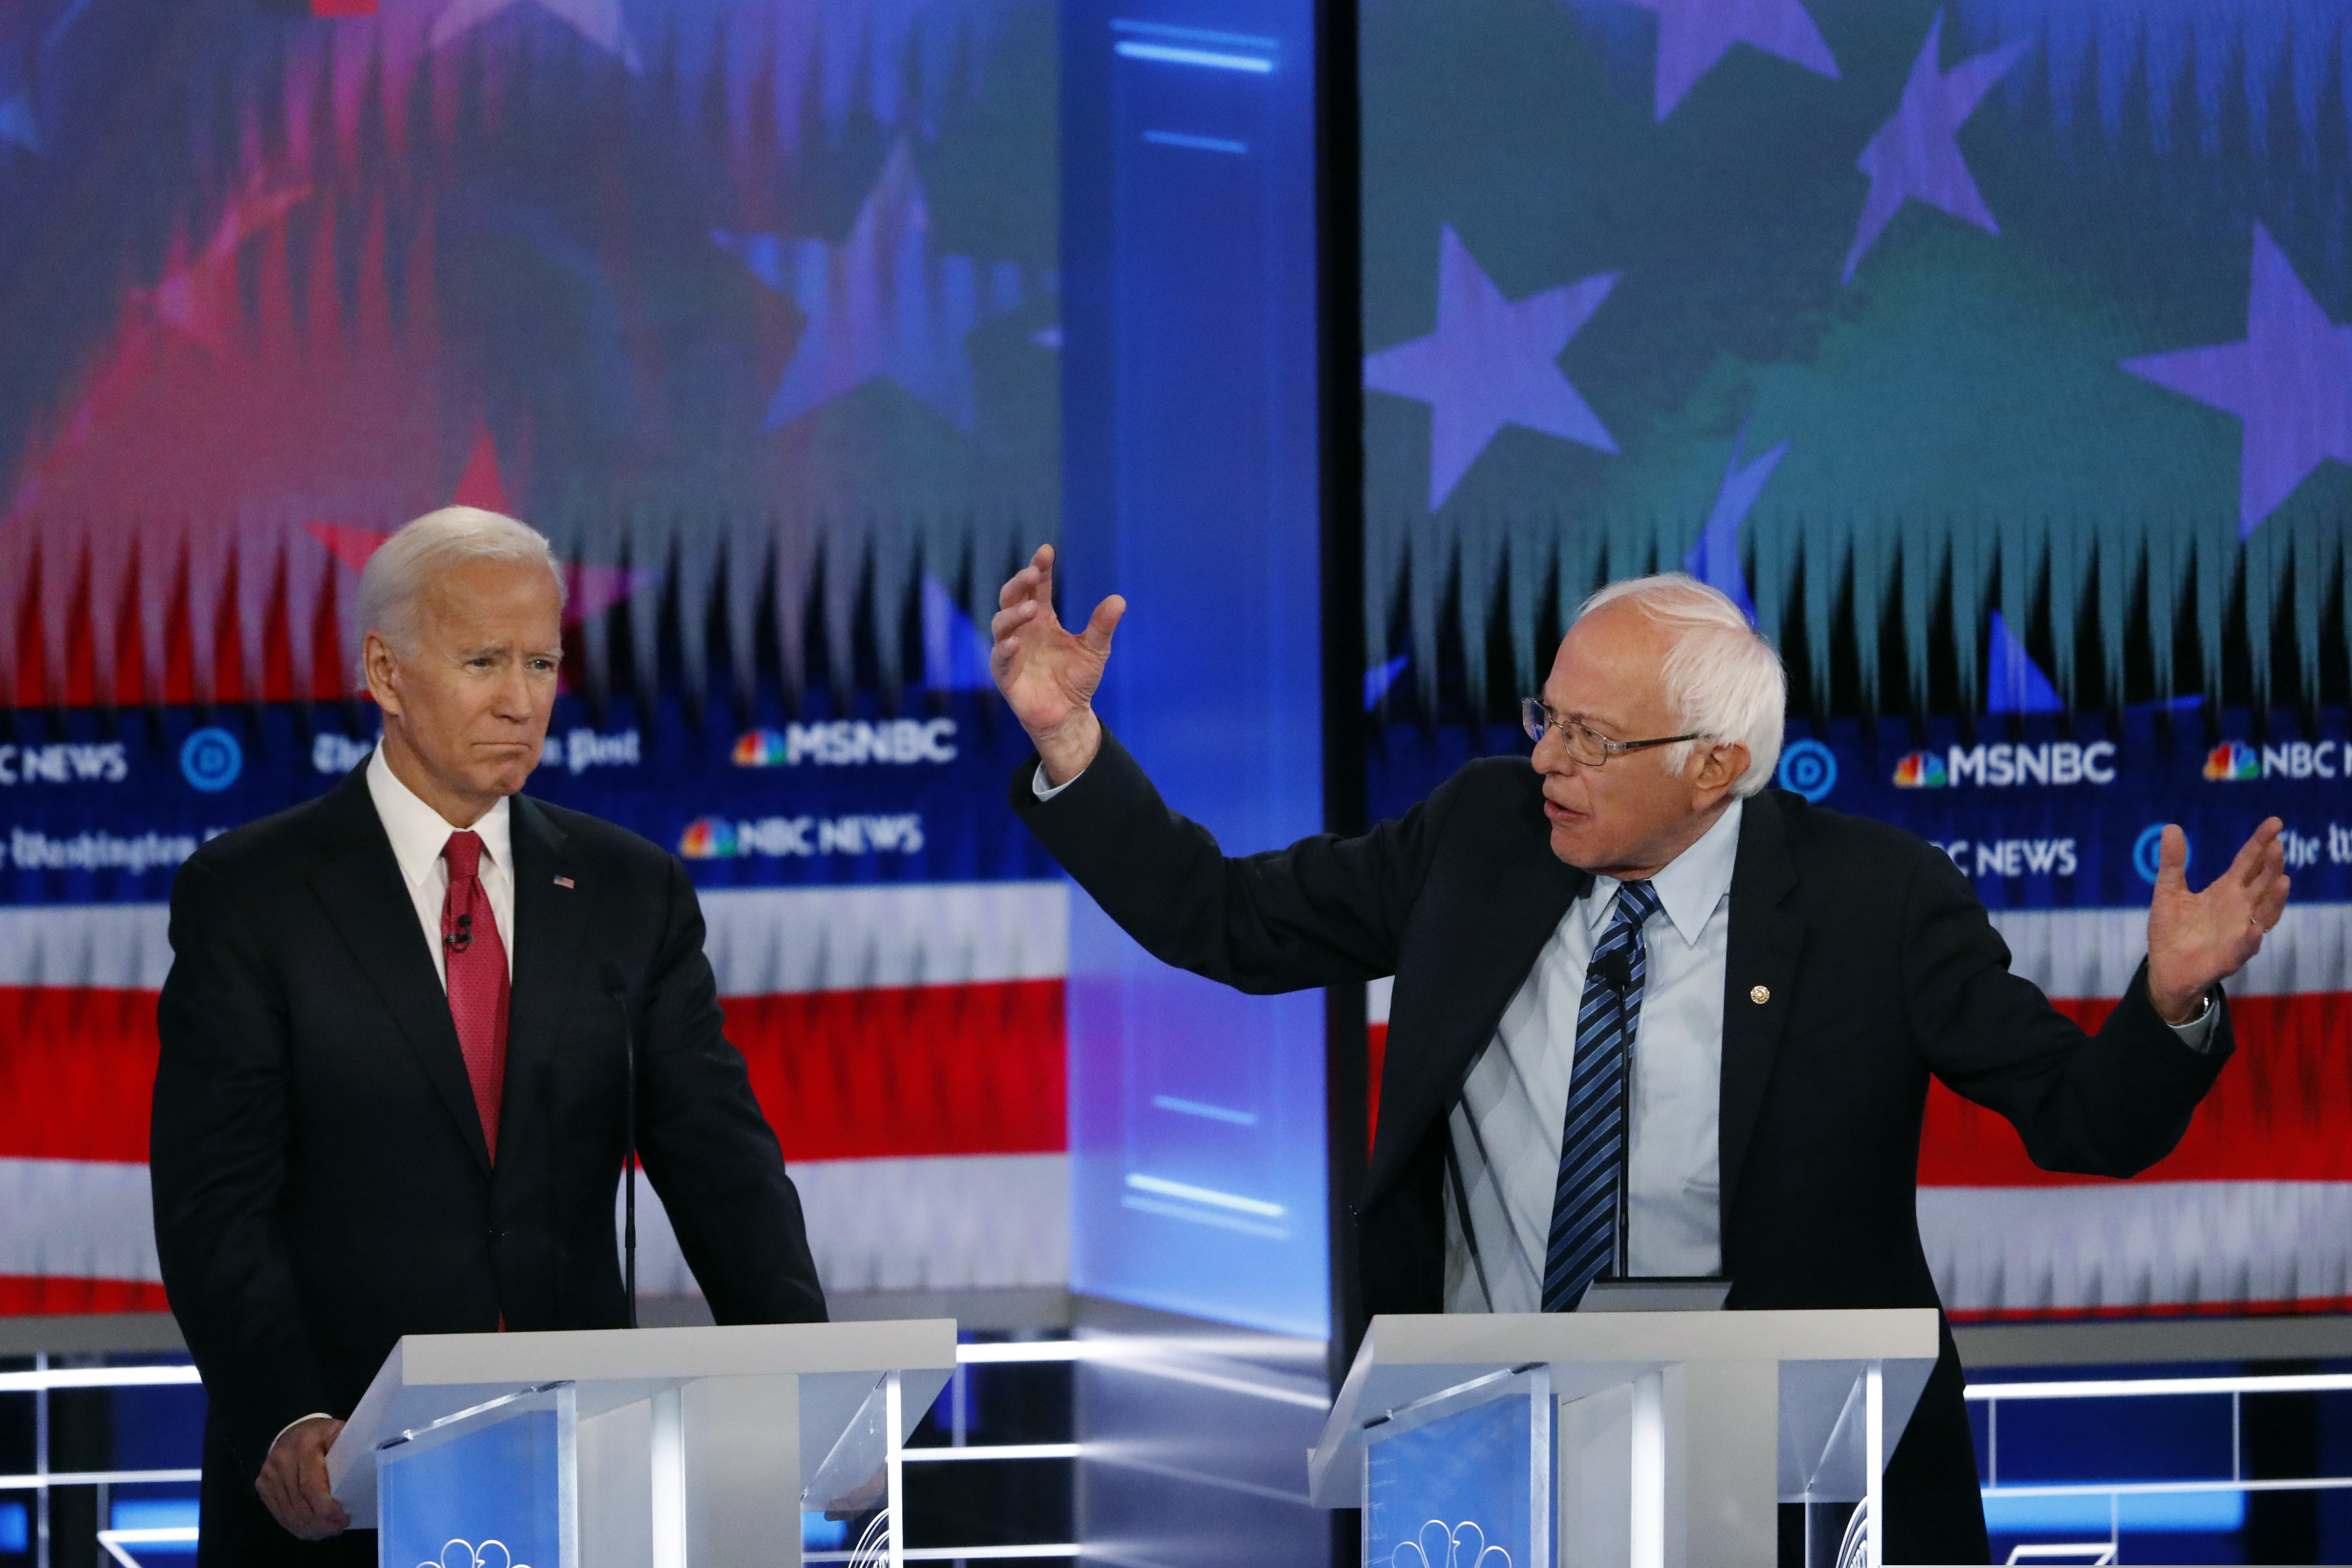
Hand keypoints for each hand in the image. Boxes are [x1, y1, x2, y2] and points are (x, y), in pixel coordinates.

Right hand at [255, 1415, 348, 1539]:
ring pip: (289, 1513)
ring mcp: (269, 1475)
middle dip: (321, 1522)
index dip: (326, 1507)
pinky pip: (279, 1514)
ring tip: (329, 1529)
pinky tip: (313, 1529)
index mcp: (304, 1446)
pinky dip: (297, 1526)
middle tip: (340, 1526)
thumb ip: (351, 1448)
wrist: (293, 1431)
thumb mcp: (339, 1433)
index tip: (342, 1516)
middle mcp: (281, 1461)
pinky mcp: (263, 1486)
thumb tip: (370, 1466)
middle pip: (299, 1504)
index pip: (311, 1486)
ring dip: (310, 1527)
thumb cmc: (322, 1434)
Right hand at [991, 543, 1124, 784]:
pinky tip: (1015, 642)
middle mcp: (1024, 630)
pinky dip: (1004, 648)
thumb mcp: (1095, 650)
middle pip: (1013, 598)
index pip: (1038, 588)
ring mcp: (1011, 650)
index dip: (1040, 568)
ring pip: (1001, 623)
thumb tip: (1119, 599)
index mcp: (1043, 619)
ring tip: (1032, 608)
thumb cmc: (1077, 680)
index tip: (1047, 551)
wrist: (1068, 715)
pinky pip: (999, 658)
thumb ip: (1102, 626)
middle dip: (1020, 583)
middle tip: (1033, 573)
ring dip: (1014, 613)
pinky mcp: (1005, 675)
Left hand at [2146, 818, 2288, 1023]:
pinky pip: (2245, 948)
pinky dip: (2250, 939)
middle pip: (2262, 884)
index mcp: (2227, 890)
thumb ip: (2172, 863)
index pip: (2249, 862)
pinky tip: (2253, 929)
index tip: (2275, 822)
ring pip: (2265, 914)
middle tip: (2277, 846)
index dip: (2261, 842)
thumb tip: (2170, 826)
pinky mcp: (2231, 957)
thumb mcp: (2168, 891)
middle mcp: (2240, 908)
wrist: (2164, 967)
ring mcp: (2240, 933)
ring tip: (2282, 880)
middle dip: (2271, 866)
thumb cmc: (2172, 928)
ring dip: (2274, 899)